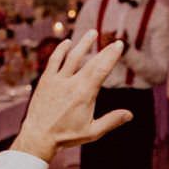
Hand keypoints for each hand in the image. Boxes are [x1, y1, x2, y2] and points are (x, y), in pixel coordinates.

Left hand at [12, 32, 130, 162]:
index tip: (119, 45)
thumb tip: (130, 114)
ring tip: (92, 33)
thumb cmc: (67, 136)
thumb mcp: (92, 132)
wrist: (39, 136)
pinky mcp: (46, 80)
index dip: (111, 55)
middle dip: (103, 50)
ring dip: (83, 43)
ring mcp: (57, 80)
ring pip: (72, 56)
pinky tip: (68, 43)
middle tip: (113, 41)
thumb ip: (111, 121)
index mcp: (85, 94)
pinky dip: (61, 50)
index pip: (101, 69)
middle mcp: (71, 83)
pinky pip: (54, 60)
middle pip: (90, 61)